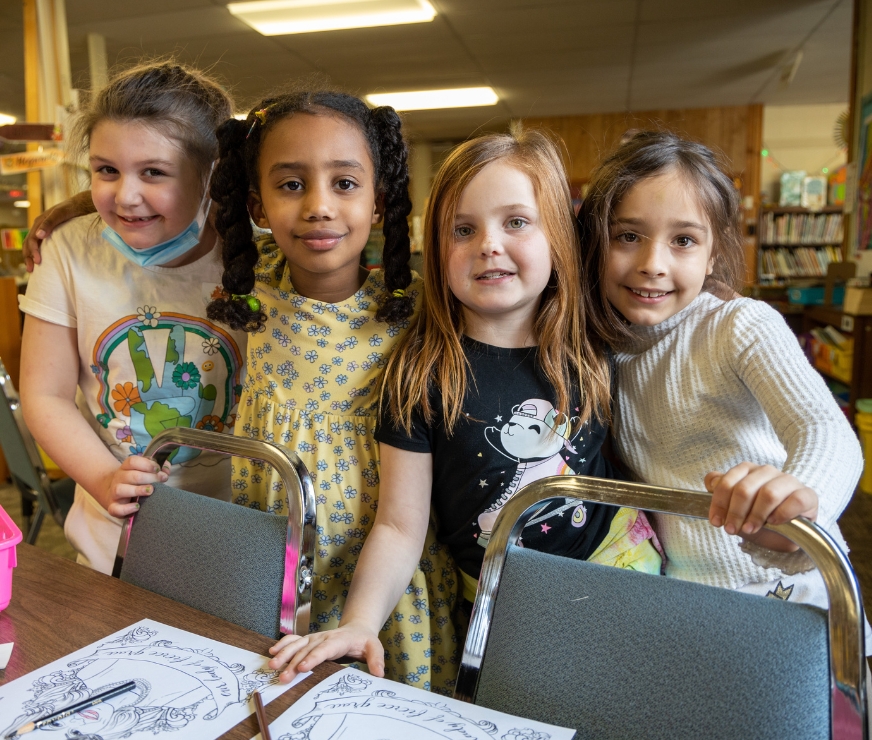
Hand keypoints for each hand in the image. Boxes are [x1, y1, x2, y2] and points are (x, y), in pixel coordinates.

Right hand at [23, 190, 94, 271]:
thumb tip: (38, 236)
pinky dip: (37, 252)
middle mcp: (39, 226)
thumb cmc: (71, 209)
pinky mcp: (50, 233)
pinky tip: (41, 261)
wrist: (79, 205)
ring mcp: (44, 229)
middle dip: (28, 257)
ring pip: (32, 245)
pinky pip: (40, 244)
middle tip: (31, 270)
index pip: (31, 240)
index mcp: (39, 222)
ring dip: (30, 256)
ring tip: (33, 269)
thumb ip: (49, 223)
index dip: (33, 251)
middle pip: (28, 243)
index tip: (38, 262)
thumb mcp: (61, 214)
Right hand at [100, 456, 169, 516]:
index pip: (132, 461)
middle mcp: (118, 478)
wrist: (116, 494)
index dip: (147, 464)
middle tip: (161, 480)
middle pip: (132, 476)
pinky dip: (127, 508)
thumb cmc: (135, 481)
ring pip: (120, 490)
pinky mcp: (113, 506)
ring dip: (138, 490)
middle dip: (149, 477)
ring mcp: (114, 493)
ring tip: (150, 491)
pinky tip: (138, 507)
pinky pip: (116, 509)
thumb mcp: (144, 471)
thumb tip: (166, 469)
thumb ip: (157, 468)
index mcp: (125, 467)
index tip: (158, 469)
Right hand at [268, 623, 383, 683]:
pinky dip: (283, 644)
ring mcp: (314, 638)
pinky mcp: (309, 640)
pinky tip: (272, 652)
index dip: (313, 658)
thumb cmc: (365, 641)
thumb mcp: (375, 648)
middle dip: (293, 663)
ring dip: (284, 655)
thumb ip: (376, 660)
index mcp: (339, 640)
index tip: (302, 667)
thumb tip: (379, 673)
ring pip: (297, 645)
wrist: (358, 629)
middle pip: (306, 650)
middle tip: (284, 676)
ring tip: (273, 666)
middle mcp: (323, 638)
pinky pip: (294, 640)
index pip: (324, 649)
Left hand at [705, 463, 817, 550]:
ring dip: (756, 515)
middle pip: (745, 488)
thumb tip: (711, 482)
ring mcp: (788, 481)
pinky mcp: (807, 494)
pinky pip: (795, 500)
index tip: (716, 522)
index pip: (727, 481)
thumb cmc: (758, 517)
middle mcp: (767, 471)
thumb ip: (721, 491)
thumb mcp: (735, 508)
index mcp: (747, 470)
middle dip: (735, 512)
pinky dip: (782, 513)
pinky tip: (774, 522)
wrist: (787, 534)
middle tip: (732, 529)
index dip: (718, 503)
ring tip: (750, 529)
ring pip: (768, 494)